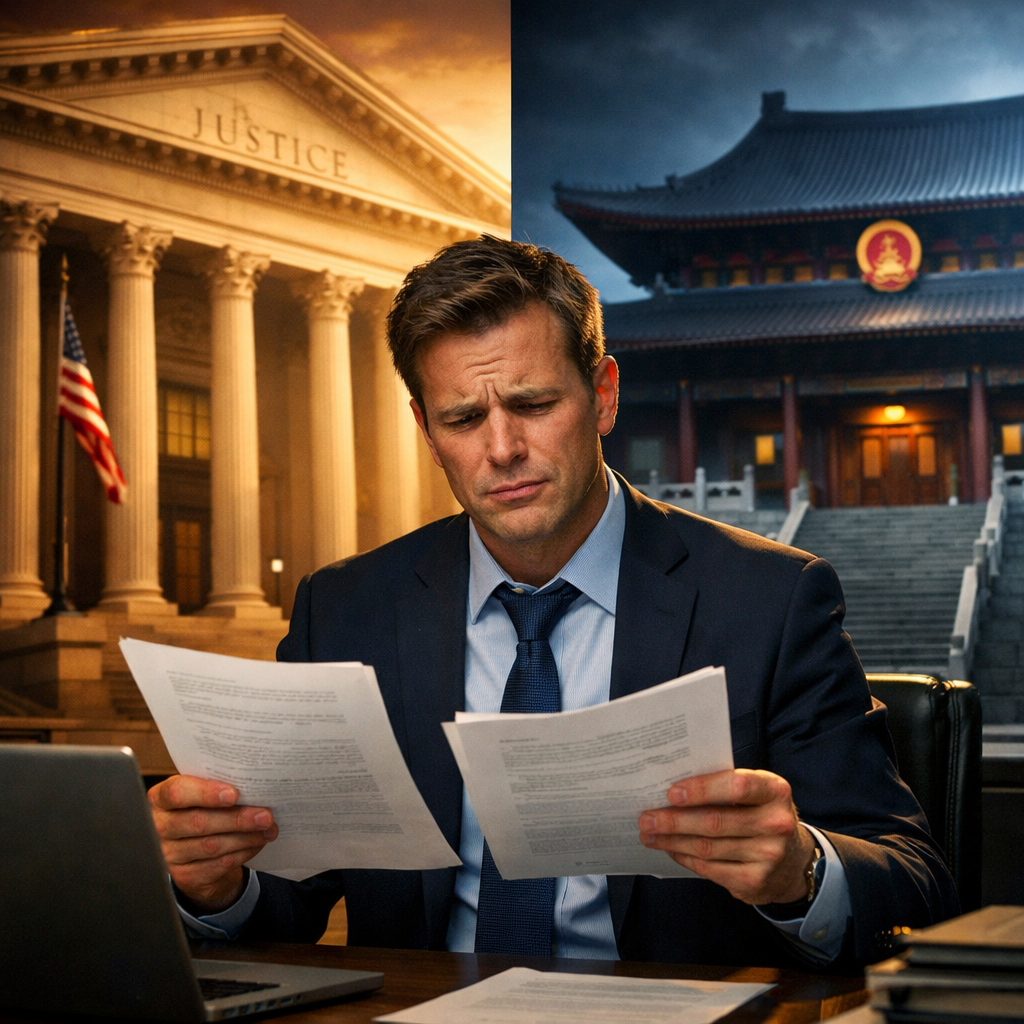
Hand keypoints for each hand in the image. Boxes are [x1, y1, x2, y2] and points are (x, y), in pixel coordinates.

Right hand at [148, 775, 278, 913]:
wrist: (194, 850)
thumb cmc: (201, 810)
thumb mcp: (201, 794)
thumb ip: (218, 787)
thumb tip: (255, 786)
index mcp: (160, 798)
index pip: (176, 793)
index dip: (205, 793)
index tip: (234, 794)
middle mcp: (159, 827)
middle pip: (198, 822)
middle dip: (237, 818)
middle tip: (265, 815)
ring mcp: (169, 854)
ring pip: (211, 846)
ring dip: (245, 837)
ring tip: (268, 829)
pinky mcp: (185, 876)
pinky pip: (218, 865)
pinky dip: (242, 852)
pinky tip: (257, 843)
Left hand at [638, 769, 816, 904]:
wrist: (794, 860)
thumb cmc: (762, 814)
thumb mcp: (756, 793)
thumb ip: (724, 787)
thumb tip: (672, 791)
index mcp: (775, 791)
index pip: (737, 786)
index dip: (702, 789)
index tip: (671, 793)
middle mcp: (776, 824)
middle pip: (715, 822)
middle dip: (674, 821)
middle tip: (646, 818)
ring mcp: (768, 856)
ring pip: (707, 848)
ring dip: (672, 841)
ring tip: (650, 834)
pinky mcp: (755, 882)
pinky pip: (710, 869)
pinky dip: (685, 858)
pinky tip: (671, 850)